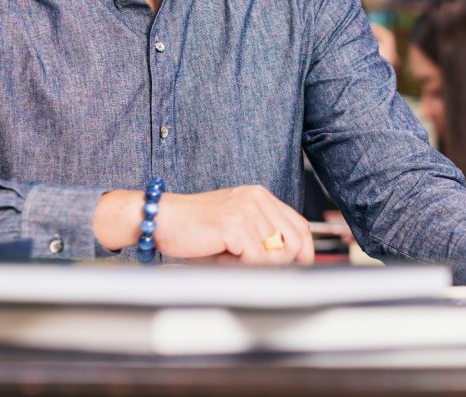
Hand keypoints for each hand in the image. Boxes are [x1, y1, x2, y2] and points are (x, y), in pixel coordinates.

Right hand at [94, 185, 314, 264]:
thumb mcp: (235, 229)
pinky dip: (242, 268)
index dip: (304, 251)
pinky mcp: (236, 225)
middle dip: (281, 263)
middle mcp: (257, 199)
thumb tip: (289, 263)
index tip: (299, 268)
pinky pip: (257, 260)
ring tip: (230, 259)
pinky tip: (222, 259)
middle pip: (294, 240)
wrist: (160, 219)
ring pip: (277, 253)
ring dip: (255, 266)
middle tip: (253, 269)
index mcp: (260, 196)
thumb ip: (261, 239)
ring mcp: (248, 210)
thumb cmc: (193, 229)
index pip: (299, 225)